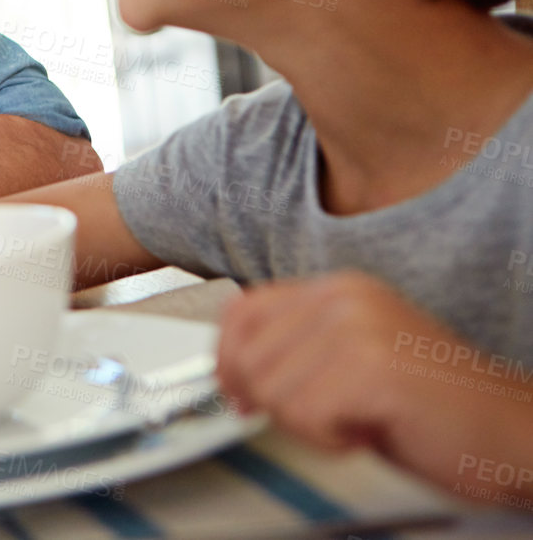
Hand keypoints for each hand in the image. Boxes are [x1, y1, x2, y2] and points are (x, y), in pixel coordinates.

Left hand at [218, 271, 532, 502]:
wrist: (515, 433)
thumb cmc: (441, 408)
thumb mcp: (355, 361)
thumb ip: (300, 348)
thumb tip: (233, 367)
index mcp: (338, 290)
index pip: (243, 310)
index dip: (227, 357)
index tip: (236, 391)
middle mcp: (344, 297)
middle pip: (247, 355)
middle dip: (273, 401)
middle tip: (321, 418)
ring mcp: (357, 327)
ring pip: (271, 389)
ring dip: (308, 423)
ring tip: (357, 421)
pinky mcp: (370, 367)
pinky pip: (303, 414)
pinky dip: (330, 439)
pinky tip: (369, 431)